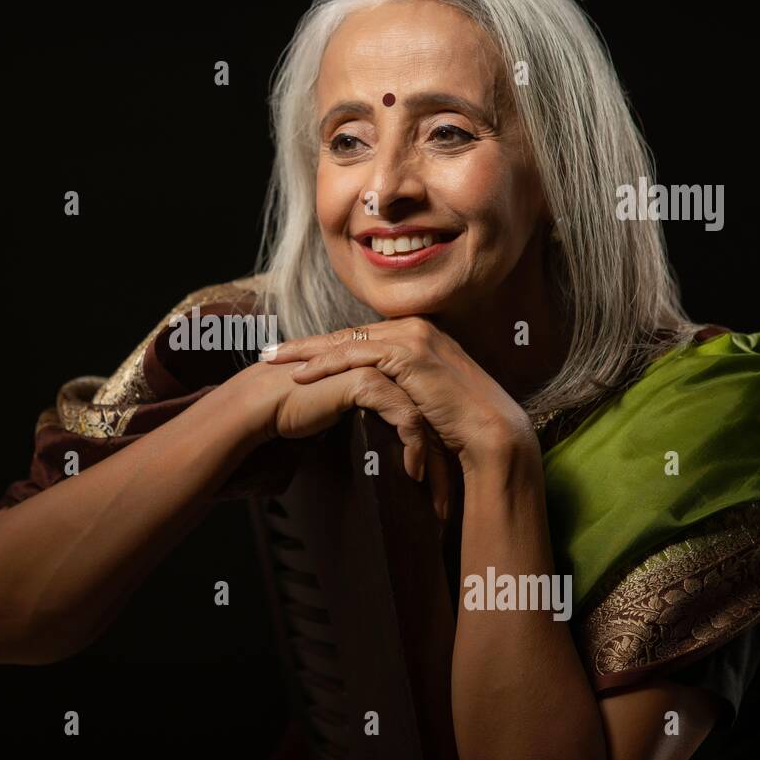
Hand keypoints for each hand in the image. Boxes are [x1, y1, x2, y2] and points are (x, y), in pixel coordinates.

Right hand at [228, 358, 432, 480]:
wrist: (264, 404)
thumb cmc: (297, 411)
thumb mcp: (343, 413)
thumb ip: (368, 416)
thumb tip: (390, 452)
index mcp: (381, 367)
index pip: (421, 405)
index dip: (433, 445)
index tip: (440, 484)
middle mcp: (384, 361)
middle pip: (428, 409)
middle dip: (441, 457)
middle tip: (446, 498)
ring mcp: (377, 367)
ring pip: (422, 414)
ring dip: (432, 458)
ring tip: (435, 495)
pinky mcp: (367, 380)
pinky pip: (405, 416)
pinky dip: (413, 446)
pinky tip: (411, 473)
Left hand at [260, 317, 535, 475]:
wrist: (491, 432)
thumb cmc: (459, 424)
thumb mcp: (422, 397)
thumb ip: (398, 386)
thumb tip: (369, 396)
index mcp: (416, 334)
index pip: (358, 337)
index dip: (321, 347)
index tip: (290, 357)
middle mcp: (413, 327)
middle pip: (346, 333)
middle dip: (304, 345)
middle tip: (268, 353)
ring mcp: (413, 336)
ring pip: (346, 340)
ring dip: (305, 352)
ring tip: (273, 362)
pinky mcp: (410, 354)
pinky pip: (358, 356)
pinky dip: (327, 365)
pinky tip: (301, 376)